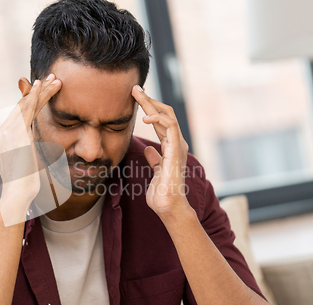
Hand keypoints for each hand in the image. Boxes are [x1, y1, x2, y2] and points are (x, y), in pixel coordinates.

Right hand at [0, 74, 60, 224]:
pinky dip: (37, 96)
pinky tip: (45, 86)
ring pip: (27, 104)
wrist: (17, 193)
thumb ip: (29, 150)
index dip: (32, 100)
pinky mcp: (16, 133)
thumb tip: (34, 149)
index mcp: (4, 138)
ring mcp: (8, 131)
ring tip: (55, 80)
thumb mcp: (28, 162)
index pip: (19, 113)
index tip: (45, 91)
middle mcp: (2, 131)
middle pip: (22, 105)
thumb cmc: (25, 183)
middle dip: (38, 91)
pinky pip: (28, 109)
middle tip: (52, 78)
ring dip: (42, 91)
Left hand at [131, 85, 191, 221]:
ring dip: (152, 104)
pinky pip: (170, 128)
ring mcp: (178, 146)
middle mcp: (176, 144)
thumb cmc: (161, 193)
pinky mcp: (176, 151)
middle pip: (164, 114)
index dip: (148, 108)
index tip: (135, 98)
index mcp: (170, 147)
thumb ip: (154, 160)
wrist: (168, 207)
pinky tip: (145, 116)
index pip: (160, 121)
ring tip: (138, 94)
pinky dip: (159, 119)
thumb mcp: (155, 172)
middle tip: (135, 88)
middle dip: (149, 100)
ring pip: (168, 116)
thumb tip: (150, 151)